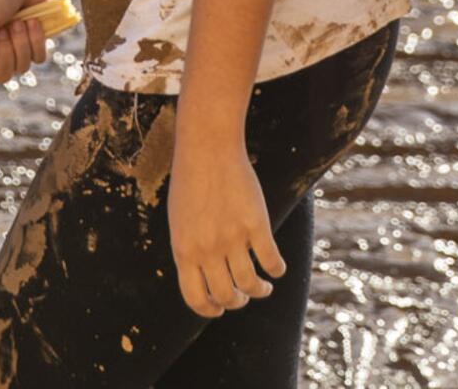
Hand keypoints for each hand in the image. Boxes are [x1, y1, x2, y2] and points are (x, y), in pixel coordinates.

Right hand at [0, 0, 59, 90]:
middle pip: (4, 75)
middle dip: (7, 51)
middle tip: (7, 27)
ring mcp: (20, 46)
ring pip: (23, 67)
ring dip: (23, 42)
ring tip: (21, 20)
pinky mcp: (38, 40)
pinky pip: (40, 58)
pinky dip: (37, 40)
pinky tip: (34, 20)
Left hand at [168, 131, 287, 318]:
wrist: (208, 147)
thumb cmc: (192, 180)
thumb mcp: (180, 221)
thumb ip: (189, 249)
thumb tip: (202, 275)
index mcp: (184, 252)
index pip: (196, 299)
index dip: (209, 310)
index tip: (220, 309)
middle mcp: (207, 250)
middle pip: (225, 295)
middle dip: (236, 301)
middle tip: (244, 297)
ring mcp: (232, 238)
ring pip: (249, 283)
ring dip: (259, 291)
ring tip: (264, 288)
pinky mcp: (255, 223)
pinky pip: (270, 258)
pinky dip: (277, 269)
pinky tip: (278, 269)